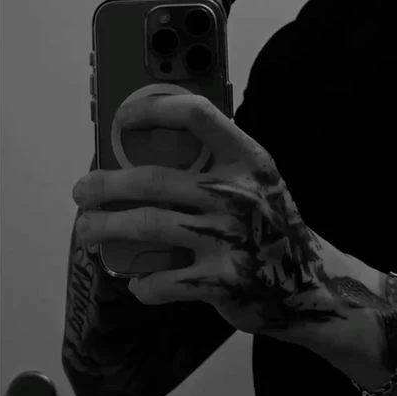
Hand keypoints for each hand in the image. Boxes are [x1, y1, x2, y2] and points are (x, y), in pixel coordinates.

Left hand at [72, 92, 336, 337]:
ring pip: (146, 226)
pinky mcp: (221, 281)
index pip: (197, 116)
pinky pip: (163, 280)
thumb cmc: (274, 230)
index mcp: (248, 162)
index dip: (153, 109)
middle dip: (106, 185)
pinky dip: (143, 284)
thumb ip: (217, 169)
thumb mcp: (259, 185)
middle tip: (83, 191)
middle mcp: (238, 195)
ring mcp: (229, 238)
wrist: (313, 285)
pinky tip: (138, 282)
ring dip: (106, 229)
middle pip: (153, 179)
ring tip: (88, 231)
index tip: (122, 119)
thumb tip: (147, 160)